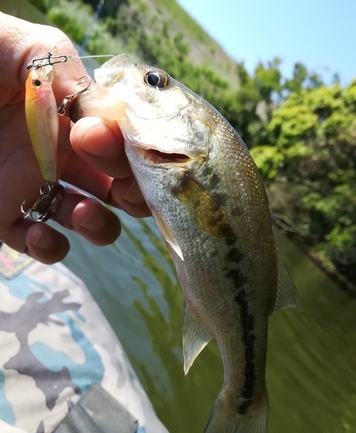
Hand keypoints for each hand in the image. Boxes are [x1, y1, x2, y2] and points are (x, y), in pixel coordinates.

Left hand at [0, 13, 148, 264]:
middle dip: (133, 197)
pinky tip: (37, 232)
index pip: (128, 149)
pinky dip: (49, 248)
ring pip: (90, 223)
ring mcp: (36, 189)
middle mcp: (65, 158)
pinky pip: (41, 244)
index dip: (132, 155)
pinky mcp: (5, 215)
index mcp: (78, 122)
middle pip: (121, 192)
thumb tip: (114, 123)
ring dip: (99, 227)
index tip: (102, 142)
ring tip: (80, 212)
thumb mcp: (33, 52)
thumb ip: (76, 79)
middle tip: (118, 190)